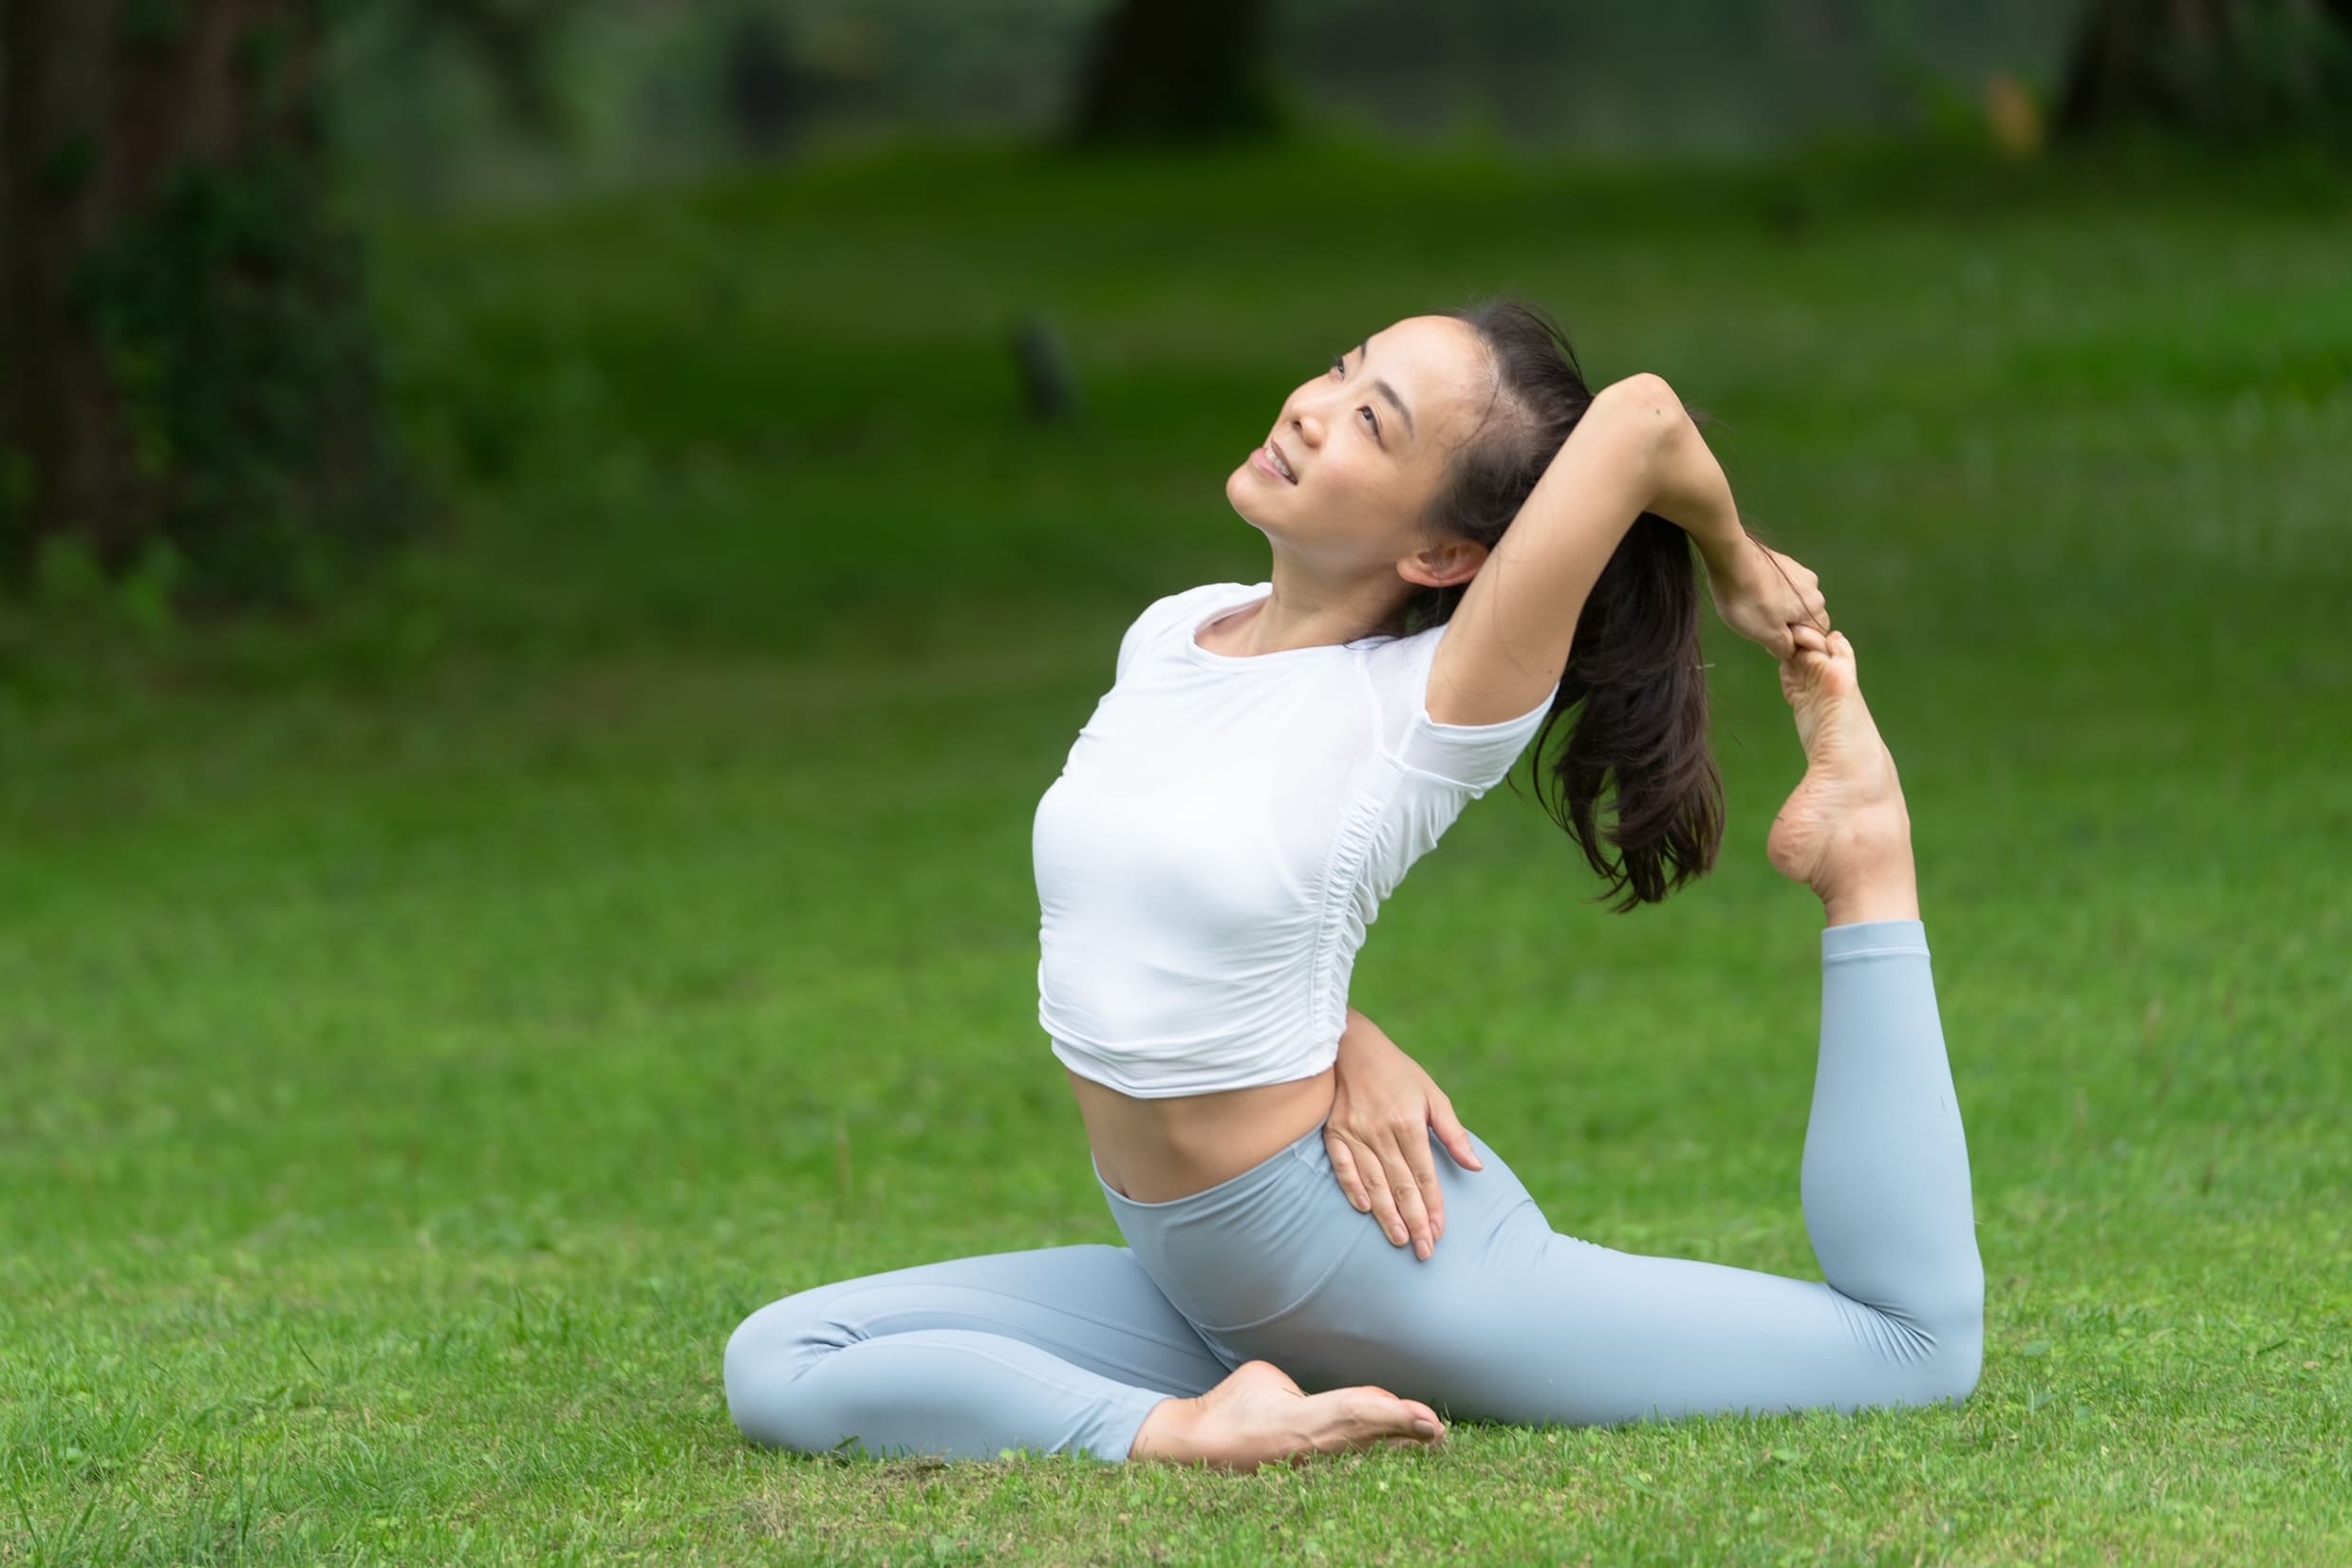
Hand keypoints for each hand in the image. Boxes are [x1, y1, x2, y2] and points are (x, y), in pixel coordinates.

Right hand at [1326, 1010, 1482, 1261]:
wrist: (1350, 1045)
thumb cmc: (1398, 1071)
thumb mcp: (1432, 1094)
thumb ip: (1454, 1132)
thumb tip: (1475, 1166)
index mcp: (1409, 1122)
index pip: (1425, 1175)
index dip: (1433, 1206)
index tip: (1440, 1233)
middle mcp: (1381, 1131)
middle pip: (1401, 1186)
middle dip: (1414, 1221)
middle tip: (1424, 1251)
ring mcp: (1354, 1132)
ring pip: (1373, 1182)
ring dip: (1386, 1214)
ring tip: (1399, 1240)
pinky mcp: (1333, 1131)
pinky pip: (1342, 1167)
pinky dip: (1352, 1188)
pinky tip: (1364, 1209)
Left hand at [1707, 534, 1828, 661]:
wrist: (1730, 559)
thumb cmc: (1750, 602)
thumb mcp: (1767, 635)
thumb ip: (1786, 648)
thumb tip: (1792, 651)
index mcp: (1816, 606)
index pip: (1818, 633)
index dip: (1798, 644)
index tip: (1775, 644)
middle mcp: (1813, 585)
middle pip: (1805, 615)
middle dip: (1787, 625)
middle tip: (1761, 628)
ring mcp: (1797, 569)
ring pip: (1792, 599)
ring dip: (1778, 608)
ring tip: (1752, 610)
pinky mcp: (1780, 560)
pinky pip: (1780, 585)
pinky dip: (1769, 593)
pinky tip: (1750, 594)